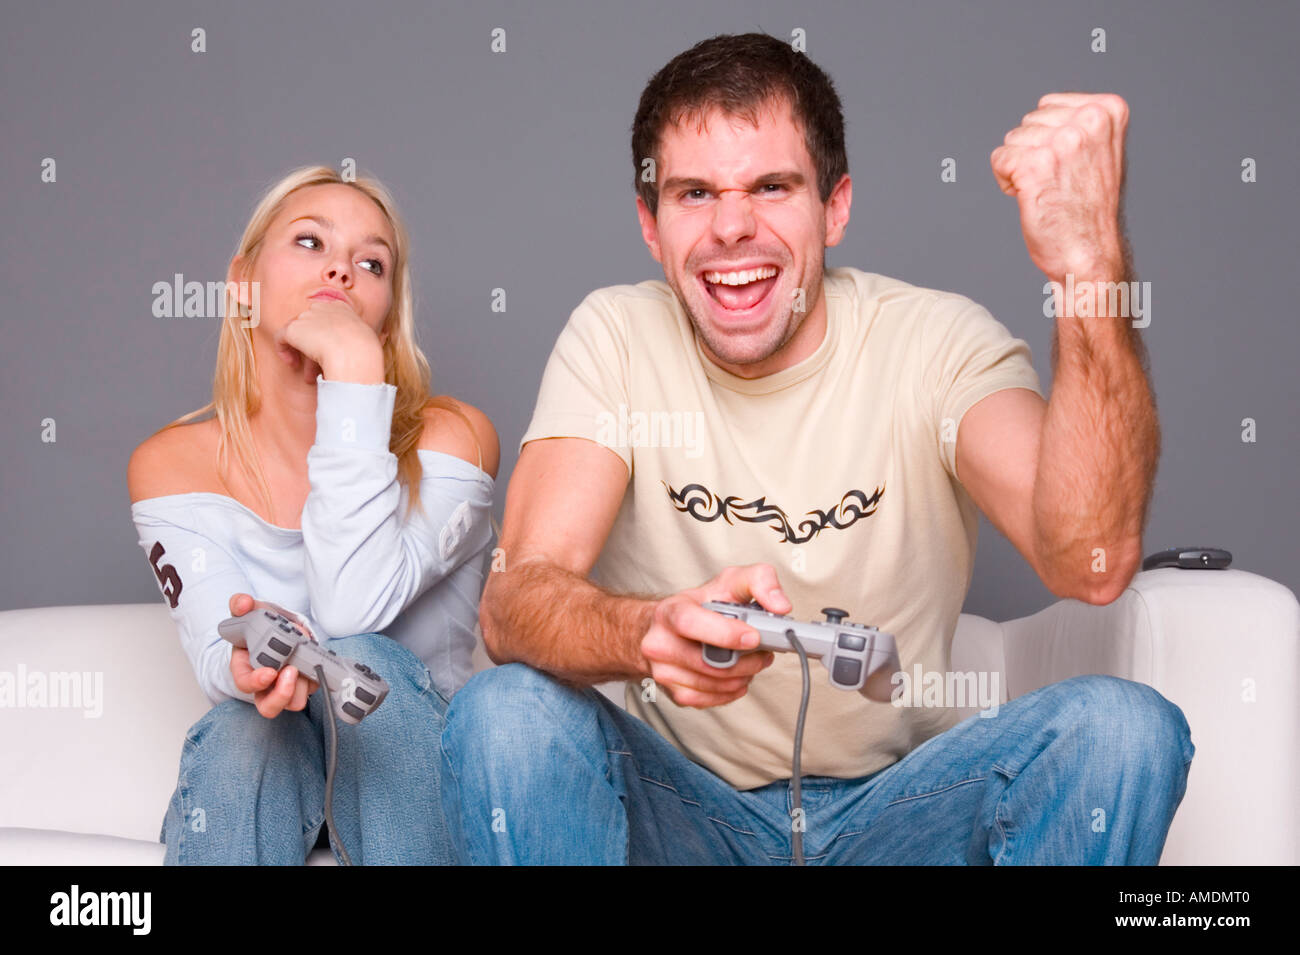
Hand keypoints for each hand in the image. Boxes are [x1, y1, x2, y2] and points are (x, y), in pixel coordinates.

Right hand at [226, 592, 319, 717]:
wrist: (279, 629)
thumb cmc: (260, 627)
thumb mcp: (249, 613)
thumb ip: (242, 605)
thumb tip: (243, 602)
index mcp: (245, 669)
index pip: (245, 685)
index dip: (256, 682)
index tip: (269, 672)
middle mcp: (265, 685)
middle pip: (269, 706)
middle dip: (282, 693)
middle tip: (292, 671)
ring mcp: (285, 687)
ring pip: (294, 702)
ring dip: (302, 685)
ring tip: (306, 662)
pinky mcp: (304, 684)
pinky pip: (312, 689)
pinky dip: (316, 676)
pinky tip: (315, 659)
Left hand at [278, 297, 384, 384]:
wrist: (354, 352)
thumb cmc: (364, 352)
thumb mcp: (365, 340)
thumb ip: (353, 340)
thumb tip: (348, 352)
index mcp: (341, 307)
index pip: (326, 318)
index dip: (324, 336)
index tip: (327, 351)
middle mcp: (322, 307)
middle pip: (311, 327)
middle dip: (313, 348)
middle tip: (318, 368)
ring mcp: (307, 316)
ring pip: (298, 335)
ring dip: (302, 355)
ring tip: (308, 375)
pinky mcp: (293, 328)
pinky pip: (281, 338)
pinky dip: (283, 351)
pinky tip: (292, 364)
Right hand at [640, 564, 785, 707]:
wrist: (664, 629)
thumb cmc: (698, 606)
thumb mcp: (728, 582)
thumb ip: (759, 580)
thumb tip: (780, 605)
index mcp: (670, 611)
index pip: (691, 623)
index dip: (724, 633)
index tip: (753, 637)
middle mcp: (660, 643)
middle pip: (708, 662)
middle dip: (746, 660)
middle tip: (764, 651)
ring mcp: (664, 671)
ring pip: (714, 684)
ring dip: (743, 676)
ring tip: (751, 661)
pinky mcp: (673, 693)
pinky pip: (710, 700)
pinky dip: (732, 690)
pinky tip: (737, 676)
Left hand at [990, 92, 1128, 279]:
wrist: (1089, 252)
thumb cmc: (1089, 209)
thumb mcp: (1100, 151)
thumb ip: (1080, 123)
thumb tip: (1047, 108)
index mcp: (1107, 110)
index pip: (1048, 106)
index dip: (1048, 138)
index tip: (1070, 165)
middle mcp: (1088, 120)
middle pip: (1028, 122)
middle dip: (1033, 152)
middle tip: (1058, 182)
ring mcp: (1061, 142)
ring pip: (1012, 140)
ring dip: (1020, 168)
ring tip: (1048, 190)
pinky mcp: (1034, 164)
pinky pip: (999, 159)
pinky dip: (1006, 181)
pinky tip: (1030, 197)